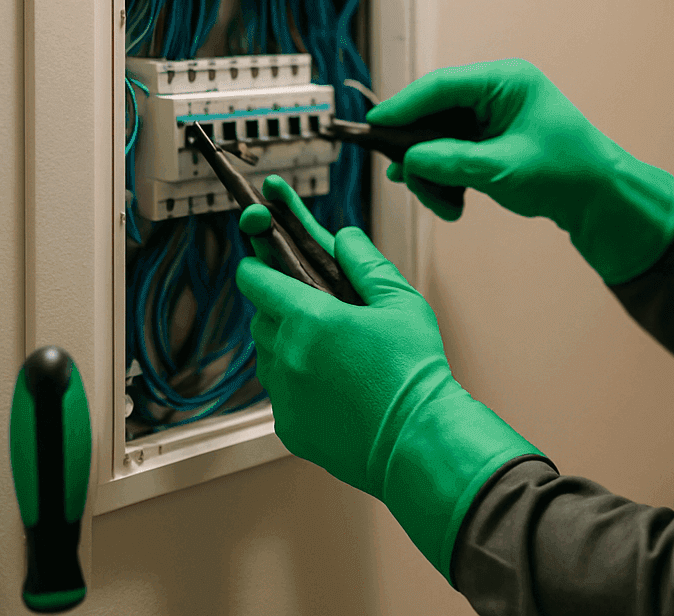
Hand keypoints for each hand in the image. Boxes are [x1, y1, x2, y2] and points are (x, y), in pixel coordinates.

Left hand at [236, 179, 541, 581]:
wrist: (417, 438)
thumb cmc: (414, 369)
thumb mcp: (399, 302)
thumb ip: (364, 262)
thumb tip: (343, 235)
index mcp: (309, 317)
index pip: (256, 280)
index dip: (258, 266)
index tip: (263, 261)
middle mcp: (286, 355)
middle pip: (260, 318)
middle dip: (278, 306)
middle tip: (314, 307)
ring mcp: (284, 395)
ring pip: (267, 357)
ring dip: (286, 345)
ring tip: (329, 348)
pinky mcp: (289, 427)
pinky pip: (281, 393)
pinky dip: (298, 383)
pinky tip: (335, 385)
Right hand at [366, 58, 673, 283]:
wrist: (600, 200)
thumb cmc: (567, 173)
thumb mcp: (503, 169)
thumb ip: (451, 162)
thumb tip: (409, 161)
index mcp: (506, 81)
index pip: (441, 87)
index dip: (403, 107)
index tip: (374, 126)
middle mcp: (496, 93)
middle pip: (434, 113)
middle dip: (418, 151)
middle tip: (405, 179)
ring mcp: (492, 117)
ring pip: (438, 138)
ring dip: (432, 172)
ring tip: (442, 203)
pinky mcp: (490, 140)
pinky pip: (451, 153)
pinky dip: (445, 178)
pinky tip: (452, 203)